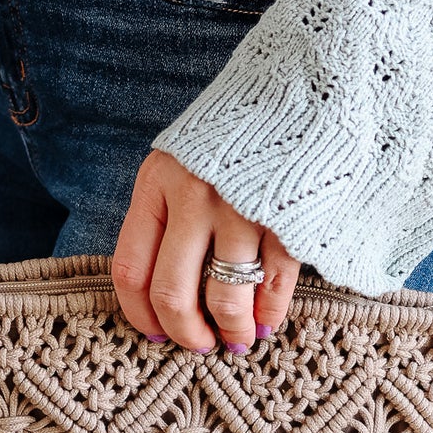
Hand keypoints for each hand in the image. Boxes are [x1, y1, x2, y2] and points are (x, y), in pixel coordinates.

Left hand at [112, 150, 298, 350]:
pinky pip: (272, 284)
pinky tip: (267, 322)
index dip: (141, 316)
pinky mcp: (287, 217)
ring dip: (233, 330)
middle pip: (173, 294)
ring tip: (240, 339)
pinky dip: (270, 313)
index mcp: (157, 183)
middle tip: (201, 345)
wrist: (302, 86)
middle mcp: (194, 196)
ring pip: (225, 297)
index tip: (158, 335)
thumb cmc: (236, 135)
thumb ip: (167, 213)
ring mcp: (242, 208)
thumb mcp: (182, 160)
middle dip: (187, 334)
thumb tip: (164, 296)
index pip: (131, 270)